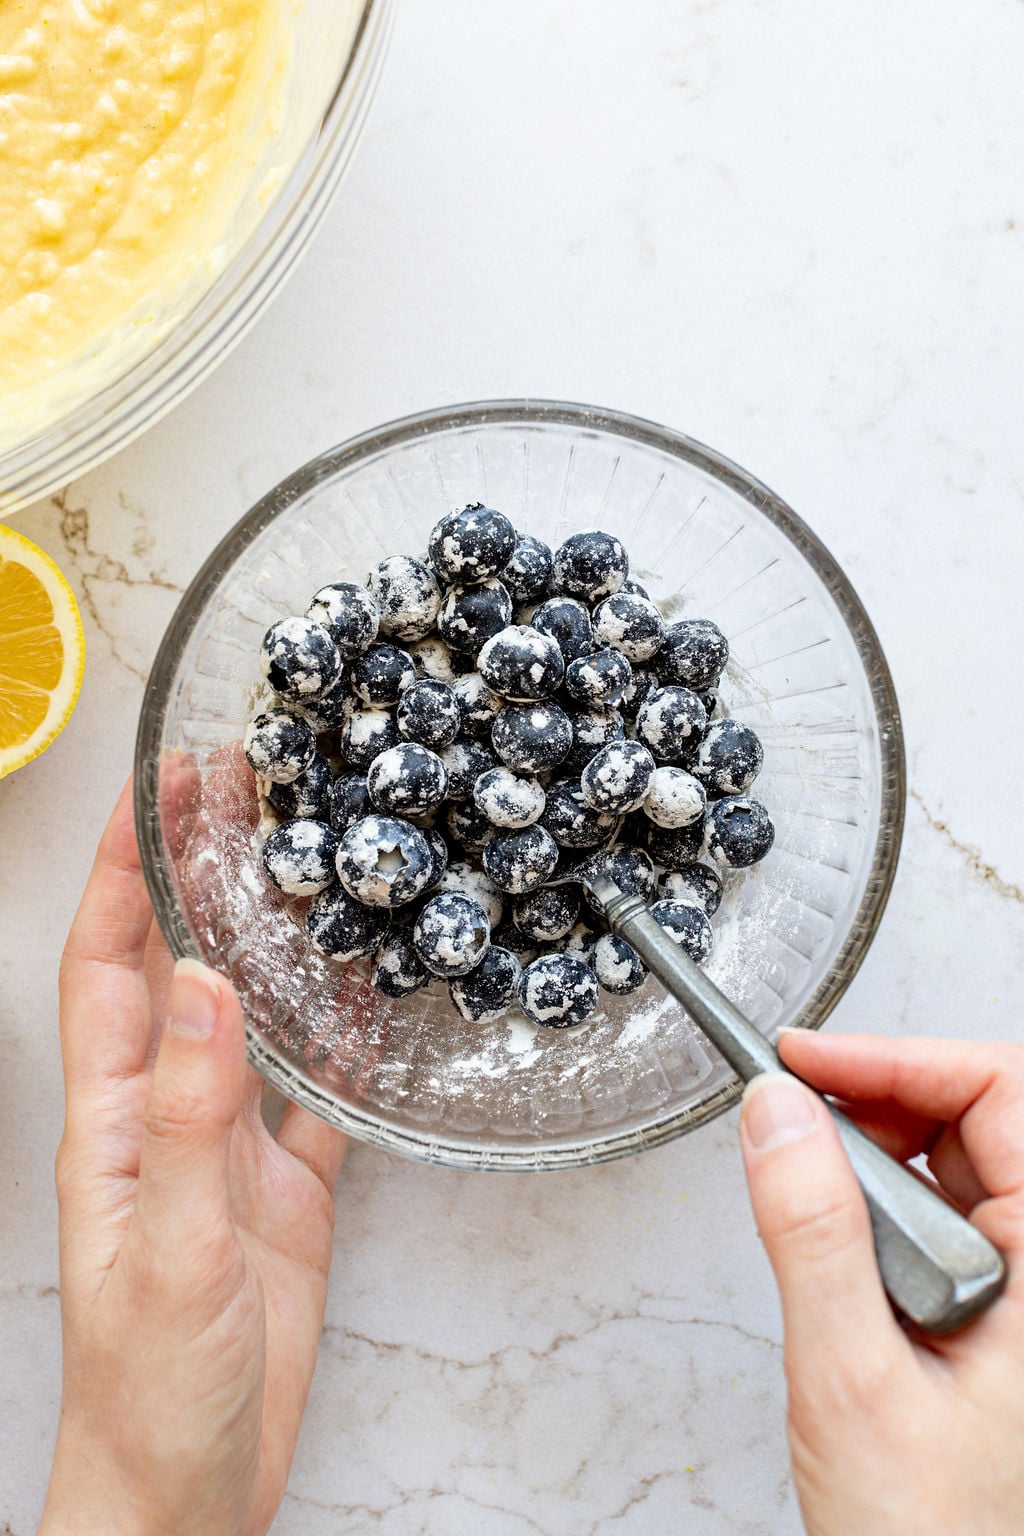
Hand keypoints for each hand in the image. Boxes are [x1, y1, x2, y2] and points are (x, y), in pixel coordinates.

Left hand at [41, 780, 345, 1535]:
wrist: (189, 1492)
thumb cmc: (150, 1387)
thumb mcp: (177, 1244)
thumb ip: (192, 1114)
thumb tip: (201, 981)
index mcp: (116, 1119)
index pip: (107, 964)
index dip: (123, 873)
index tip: (153, 791)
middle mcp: (168, 1115)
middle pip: (176, 966)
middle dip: (196, 873)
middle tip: (237, 793)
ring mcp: (229, 1148)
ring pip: (248, 1016)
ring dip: (266, 940)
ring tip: (303, 866)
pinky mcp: (286, 1190)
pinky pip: (318, 1095)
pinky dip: (343, 1043)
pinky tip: (370, 1002)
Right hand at [739, 1030, 1023, 1535]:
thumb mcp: (851, 1378)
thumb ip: (813, 1234)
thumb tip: (778, 1114)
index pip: (1001, 1093)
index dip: (901, 1058)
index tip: (807, 1060)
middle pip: (982, 1114)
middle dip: (882, 1095)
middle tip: (794, 1107)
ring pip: (961, 1159)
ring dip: (878, 1150)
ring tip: (808, 1187)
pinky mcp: (998, 1309)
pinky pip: (947, 1213)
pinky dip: (881, 1199)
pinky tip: (838, 1235)